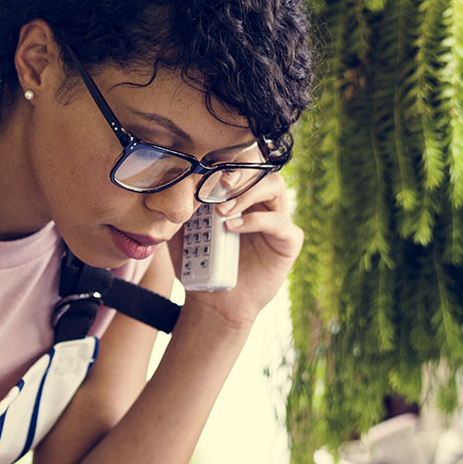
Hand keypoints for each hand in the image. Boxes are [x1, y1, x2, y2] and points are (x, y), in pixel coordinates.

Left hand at [170, 172, 302, 330]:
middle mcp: (261, 201)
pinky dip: (254, 221)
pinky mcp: (289, 240)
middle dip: (238, 173)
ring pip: (274, 186)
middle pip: (260, 168)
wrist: (214, 302)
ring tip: (222, 212)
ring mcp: (277, 218)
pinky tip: (231, 228)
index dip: (226, 161)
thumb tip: (173, 183)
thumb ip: (181, 208)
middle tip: (216, 187)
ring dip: (247, 193)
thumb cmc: (199, 265)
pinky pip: (280, 222)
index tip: (204, 170)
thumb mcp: (183, 232)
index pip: (239, 163)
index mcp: (239, 194)